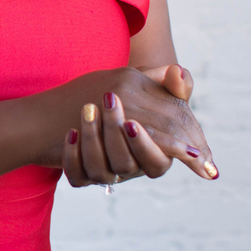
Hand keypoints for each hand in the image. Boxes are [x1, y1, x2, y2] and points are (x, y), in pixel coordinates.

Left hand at [56, 65, 216, 186]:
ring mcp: (105, 172)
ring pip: (100, 171)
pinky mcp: (81, 172)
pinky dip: (72, 155)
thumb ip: (174, 85)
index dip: (148, 147)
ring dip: (93, 139)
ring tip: (88, 108)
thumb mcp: (155, 90)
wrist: (87, 102)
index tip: (133, 121)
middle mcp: (130, 167)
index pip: (159, 161)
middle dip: (118, 139)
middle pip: (127, 166)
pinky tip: (71, 132)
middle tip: (114, 109)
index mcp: (154, 154)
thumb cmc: (133, 98)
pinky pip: (76, 177)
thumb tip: (180, 72)